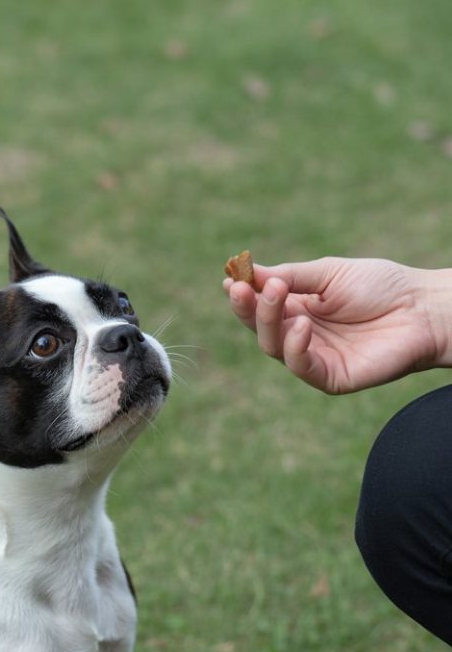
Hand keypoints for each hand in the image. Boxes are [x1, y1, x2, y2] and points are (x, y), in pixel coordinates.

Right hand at [225, 256, 451, 393]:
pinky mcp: (330, 378)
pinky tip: (301, 325)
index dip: (243, 295)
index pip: (261, 306)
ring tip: (277, 294)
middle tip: (242, 287)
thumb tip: (249, 273)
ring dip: (268, 320)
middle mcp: (301, 335)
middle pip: (261, 328)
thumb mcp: (329, 273)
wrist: (422, 308)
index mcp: (299, 308)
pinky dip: (295, 347)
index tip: (230, 279)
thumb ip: (291, 276)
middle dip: (248, 307)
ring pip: (273, 347)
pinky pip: (301, 367)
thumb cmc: (381, 286)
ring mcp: (314, 358)